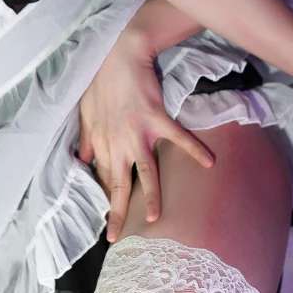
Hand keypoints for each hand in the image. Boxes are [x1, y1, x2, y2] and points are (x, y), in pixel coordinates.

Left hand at [76, 32, 214, 242]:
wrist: (120, 56)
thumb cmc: (101, 83)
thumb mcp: (86, 113)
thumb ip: (86, 139)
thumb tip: (82, 160)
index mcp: (101, 142)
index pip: (103, 177)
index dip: (105, 197)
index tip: (108, 216)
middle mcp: (118, 143)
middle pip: (118, 184)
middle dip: (116, 212)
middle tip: (115, 236)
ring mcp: (138, 133)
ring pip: (146, 171)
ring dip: (150, 195)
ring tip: (154, 217)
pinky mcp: (157, 119)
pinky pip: (178, 138)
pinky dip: (194, 149)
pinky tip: (210, 163)